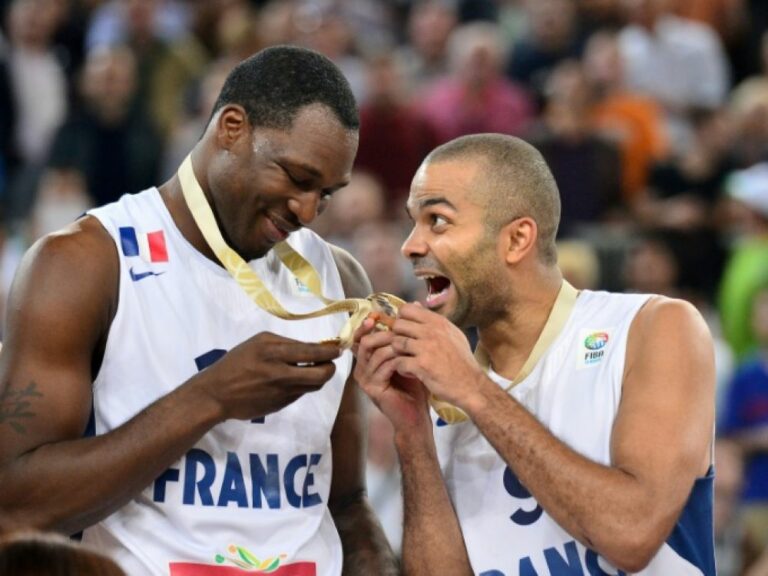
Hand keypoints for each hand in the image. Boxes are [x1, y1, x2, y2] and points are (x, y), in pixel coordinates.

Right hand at [189, 332, 340, 420]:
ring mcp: (282, 393)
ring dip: (319, 378)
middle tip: (330, 363)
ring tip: (315, 370)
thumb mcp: (258, 343)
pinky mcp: (281, 406)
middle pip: (321, 375)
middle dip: (330, 368)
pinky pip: (300, 394)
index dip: (330, 352)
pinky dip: (303, 386)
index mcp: (273, 353)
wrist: (217, 394)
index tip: (338, 349)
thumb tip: (312, 348)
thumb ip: (285, 343)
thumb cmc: (236, 362)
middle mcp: (281, 374)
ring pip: (313, 386)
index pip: (312, 353)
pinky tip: (294, 380)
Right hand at [353, 318, 430, 435]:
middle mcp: (362, 369)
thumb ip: (407, 335)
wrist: (415, 416)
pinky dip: (397, 360)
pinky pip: (383, 367)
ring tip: (408, 344)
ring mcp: (365, 379)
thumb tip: (415, 305)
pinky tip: (408, 360)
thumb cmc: (413, 387)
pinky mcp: (372, 388)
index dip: (366, 325)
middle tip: (397, 329)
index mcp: (367, 360)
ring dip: (393, 346)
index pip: (360, 338)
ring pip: (374, 352)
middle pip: (364, 342)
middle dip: (382, 333)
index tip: (378, 315)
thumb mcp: (409, 357)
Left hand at [389, 303, 487, 410]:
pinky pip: (399, 362)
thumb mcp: (452, 334)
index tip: (405, 330)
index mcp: (438, 322)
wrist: (471, 385)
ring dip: (397, 353)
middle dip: (397, 336)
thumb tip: (415, 304)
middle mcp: (432, 331)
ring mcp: (426, 348)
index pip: (407, 309)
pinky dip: (401, 368)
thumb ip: (432, 320)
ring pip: (396, 343)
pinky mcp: (421, 365)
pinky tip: (410, 372)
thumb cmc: (461, 360)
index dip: (401, 319)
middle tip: (403, 347)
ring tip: (406, 360)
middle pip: (398, 325)